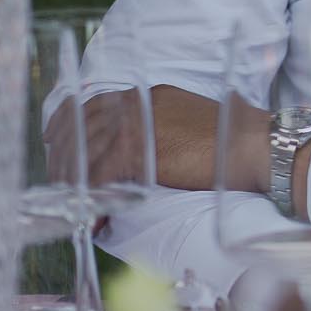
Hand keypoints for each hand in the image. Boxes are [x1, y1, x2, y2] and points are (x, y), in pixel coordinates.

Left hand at [46, 85, 267, 191]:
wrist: (255, 146)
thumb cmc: (236, 138)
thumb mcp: (191, 121)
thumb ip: (162, 127)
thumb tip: (144, 152)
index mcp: (151, 96)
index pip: (96, 105)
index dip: (68, 123)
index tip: (55, 142)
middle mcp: (140, 105)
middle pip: (83, 127)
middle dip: (65, 158)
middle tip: (58, 184)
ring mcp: (139, 125)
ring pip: (88, 153)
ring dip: (76, 182)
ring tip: (74, 205)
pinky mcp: (142, 150)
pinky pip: (103, 175)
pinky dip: (96, 198)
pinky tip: (97, 214)